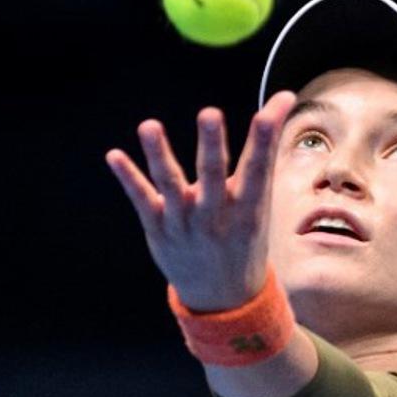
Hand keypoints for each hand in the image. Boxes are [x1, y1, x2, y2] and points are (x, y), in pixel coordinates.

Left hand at [104, 90, 297, 311]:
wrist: (223, 298)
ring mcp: (184, 223)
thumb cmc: (243, 238)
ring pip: (170, 185)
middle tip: (210, 114)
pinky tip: (114, 156)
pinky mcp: (158, 228)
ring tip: (149, 125)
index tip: (270, 110)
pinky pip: (142, 200)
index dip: (264, 138)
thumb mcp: (260, 202)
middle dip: (211, 145)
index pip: (258, 168)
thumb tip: (282, 99)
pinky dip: (128, 178)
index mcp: (248, 209)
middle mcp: (216, 215)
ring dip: (159, 154)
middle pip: (212, 176)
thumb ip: (264, 150)